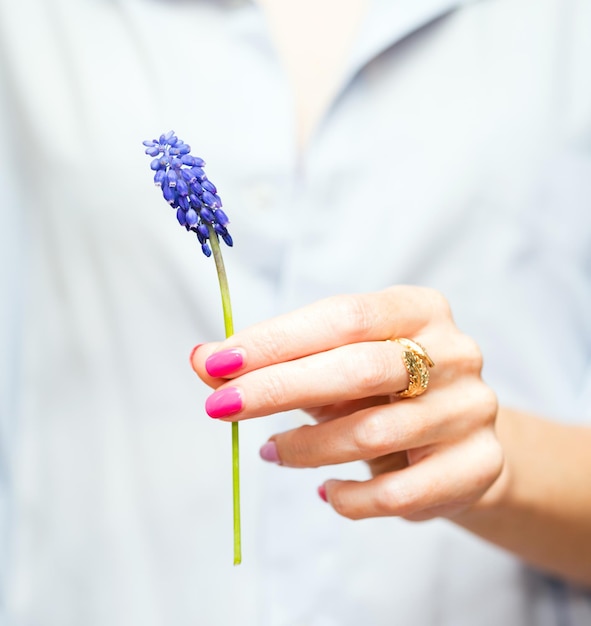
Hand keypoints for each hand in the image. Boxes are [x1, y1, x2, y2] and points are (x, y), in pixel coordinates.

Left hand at [191, 286, 502, 521]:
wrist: (453, 439)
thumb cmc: (381, 391)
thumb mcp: (330, 363)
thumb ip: (271, 360)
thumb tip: (203, 360)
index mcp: (418, 308)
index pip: (343, 316)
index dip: (277, 339)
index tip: (218, 362)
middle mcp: (455, 351)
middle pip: (359, 368)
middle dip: (280, 389)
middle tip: (222, 408)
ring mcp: (472, 408)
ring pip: (373, 433)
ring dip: (306, 448)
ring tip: (271, 451)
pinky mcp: (478, 465)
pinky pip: (401, 493)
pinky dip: (350, 499)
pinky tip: (326, 491)